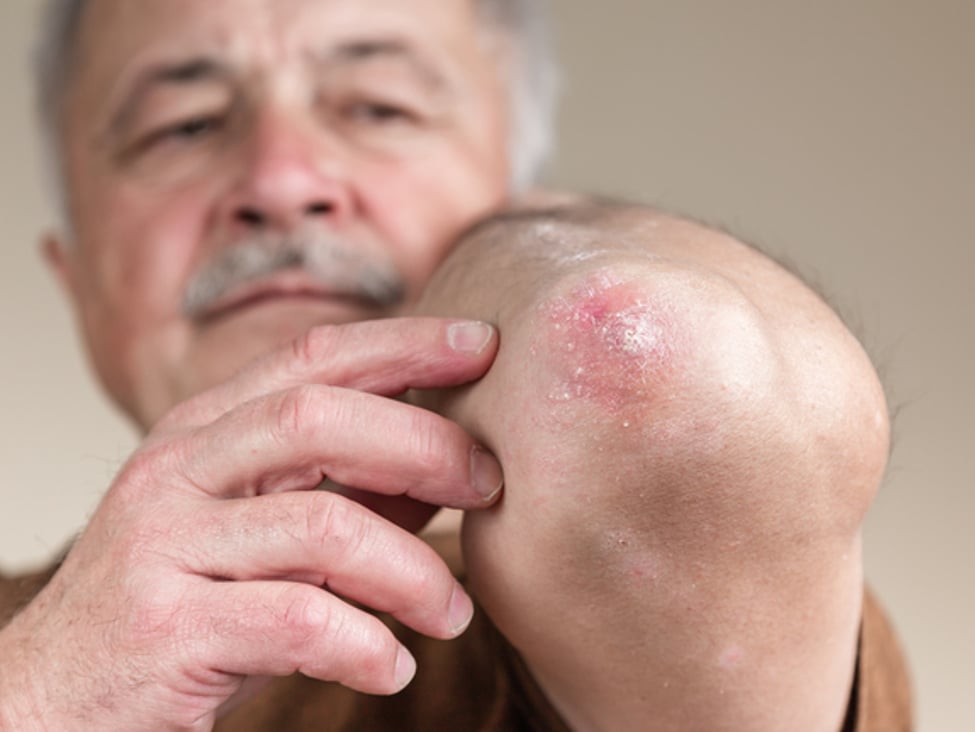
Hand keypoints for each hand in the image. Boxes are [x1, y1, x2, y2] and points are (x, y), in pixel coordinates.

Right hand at [0, 318, 501, 730]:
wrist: (47, 704)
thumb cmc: (178, 610)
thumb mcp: (253, 533)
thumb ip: (340, 490)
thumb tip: (447, 466)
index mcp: (202, 433)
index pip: (312, 359)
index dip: (404, 344)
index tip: (484, 345)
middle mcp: (177, 473)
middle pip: (320, 419)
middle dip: (426, 444)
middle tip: (490, 486)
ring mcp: (165, 546)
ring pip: (325, 526)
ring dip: (414, 571)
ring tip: (452, 614)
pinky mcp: (168, 628)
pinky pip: (301, 621)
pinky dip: (367, 646)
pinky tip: (391, 669)